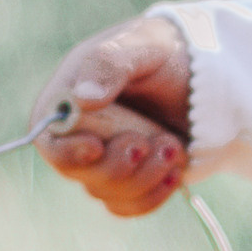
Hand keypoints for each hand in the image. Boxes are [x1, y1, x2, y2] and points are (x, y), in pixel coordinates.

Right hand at [32, 13, 192, 215]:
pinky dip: (155, 193)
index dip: (69, 152)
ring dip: (146, 175)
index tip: (97, 147)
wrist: (202, 77)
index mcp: (63, 104)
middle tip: (152, 140)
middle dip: (120, 163)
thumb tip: (83, 100)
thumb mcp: (139, 44)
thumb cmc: (161, 51)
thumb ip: (109, 64)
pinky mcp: (128, 182)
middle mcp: (75, 139)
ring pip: (109, 193)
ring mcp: (101, 164)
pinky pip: (130, 205)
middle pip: (81, 174)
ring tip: (172, 145)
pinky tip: (175, 170)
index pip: (49, 142)